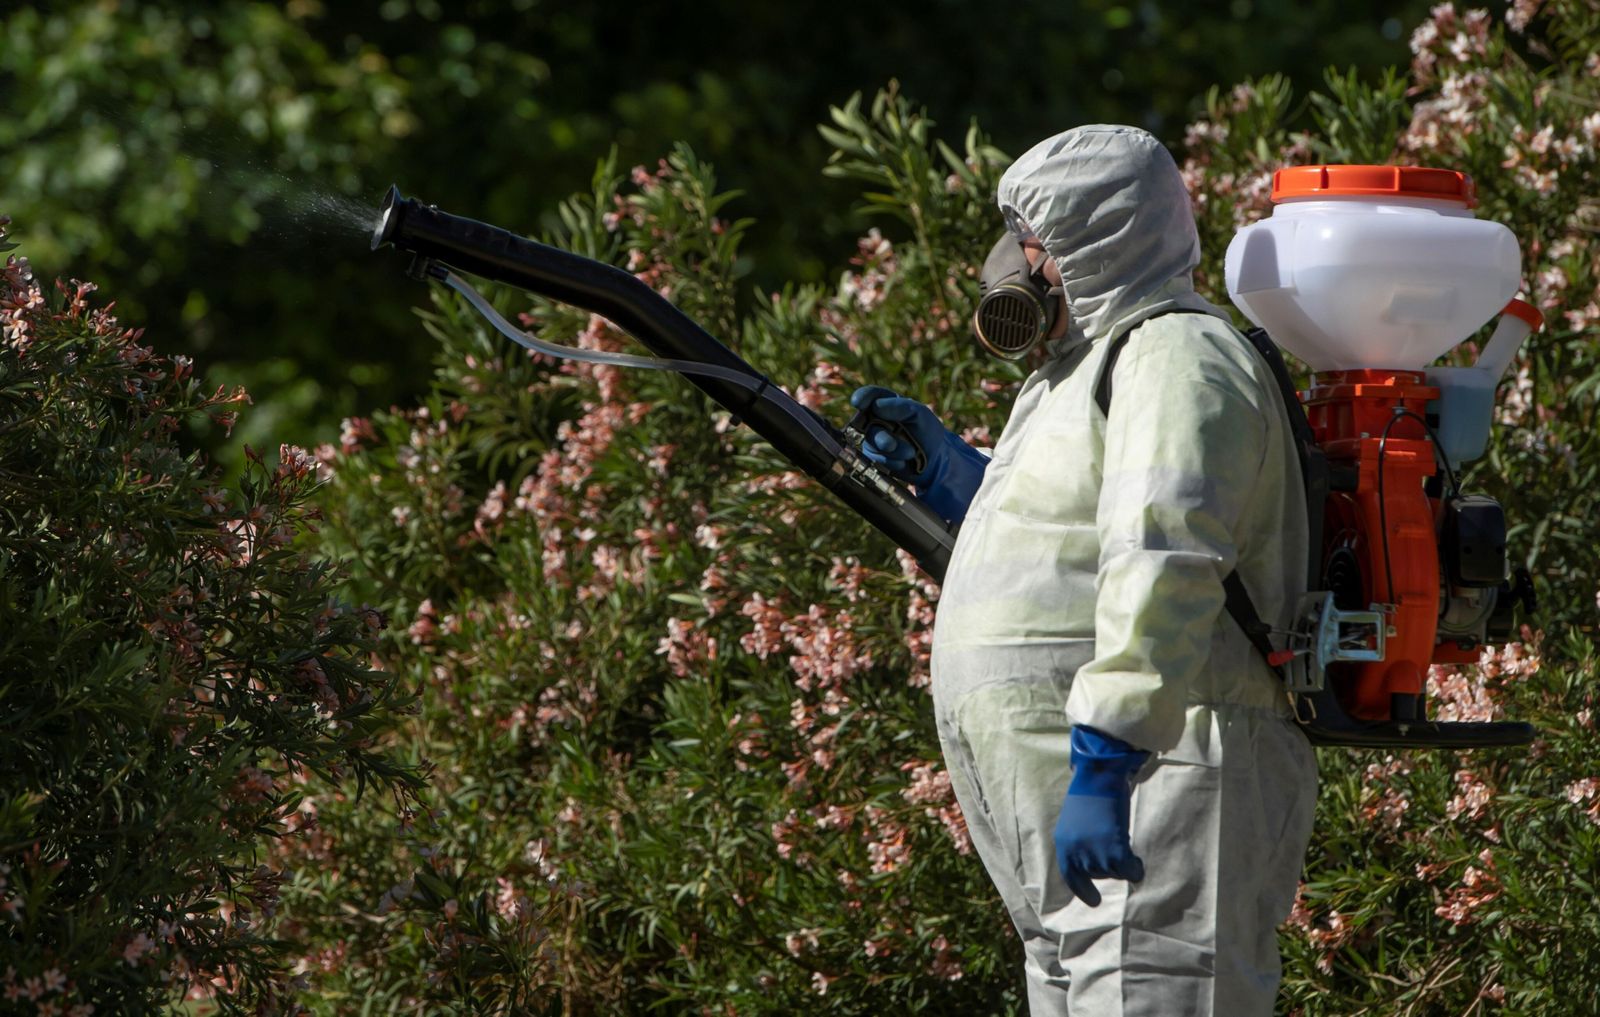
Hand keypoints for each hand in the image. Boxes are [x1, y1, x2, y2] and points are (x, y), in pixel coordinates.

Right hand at [849, 385, 987, 523]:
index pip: (870, 396)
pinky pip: (874, 459)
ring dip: (890, 451)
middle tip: (891, 444)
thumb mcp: (919, 414)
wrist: (937, 461)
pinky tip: (903, 462)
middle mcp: (878, 421)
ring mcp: (875, 440)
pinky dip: (890, 462)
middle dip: (880, 436)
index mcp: (887, 404)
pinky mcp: (876, 457)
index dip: (862, 397)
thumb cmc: (928, 432)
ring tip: (910, 453)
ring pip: (870, 444)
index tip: (858, 402)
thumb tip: (876, 406)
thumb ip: (899, 407)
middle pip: (865, 424)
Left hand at [1053, 725, 1148, 906]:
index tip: (1094, 901)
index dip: (1084, 892)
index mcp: (1064, 847)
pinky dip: (1136, 869)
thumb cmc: (1088, 796)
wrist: (1099, 778)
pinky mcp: (1115, 853)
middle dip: (1109, 863)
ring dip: (1123, 862)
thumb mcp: (1073, 825)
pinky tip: (1136, 859)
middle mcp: (1076, 855)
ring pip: (1116, 873)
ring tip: (1119, 838)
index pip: (1072, 878)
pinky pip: (1130, 872)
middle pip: (1100, 875)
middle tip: (1112, 841)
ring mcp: (1096, 856)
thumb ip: (1078, 846)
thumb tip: (1092, 865)